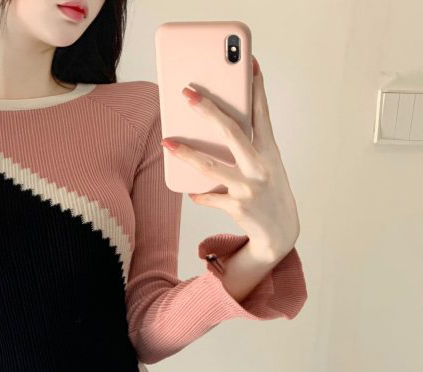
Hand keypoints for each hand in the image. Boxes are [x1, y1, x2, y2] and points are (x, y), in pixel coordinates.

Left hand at [160, 55, 299, 262]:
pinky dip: (198, 194)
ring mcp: (249, 187)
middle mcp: (261, 166)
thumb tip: (215, 128)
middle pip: (232, 131)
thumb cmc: (268, 192)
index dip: (255, 87)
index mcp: (270, 151)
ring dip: (186, 153)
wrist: (281, 233)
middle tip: (188, 93)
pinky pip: (208, 196)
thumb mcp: (266, 165)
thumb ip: (248, 146)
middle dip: (209, 110)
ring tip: (166, 143)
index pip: (262, 113)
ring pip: (210, 166)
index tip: (249, 63)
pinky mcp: (238, 207)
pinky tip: (190, 191)